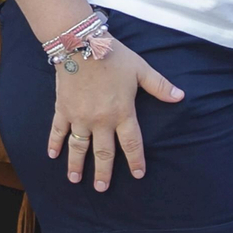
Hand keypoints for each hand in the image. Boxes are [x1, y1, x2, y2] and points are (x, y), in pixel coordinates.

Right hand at [48, 37, 182, 191]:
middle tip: (102, 188)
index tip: (138, 175)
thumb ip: (160, 86)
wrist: (81, 44)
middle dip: (103, 173)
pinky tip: (52, 155)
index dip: (135, 160)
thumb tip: (180, 96)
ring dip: (76, 165)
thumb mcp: (140, 69)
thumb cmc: (113, 55)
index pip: (132, 143)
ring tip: (75, 179)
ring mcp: (80, 117)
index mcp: (122, 112)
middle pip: (103, 153)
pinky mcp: (63, 109)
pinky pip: (58, 130)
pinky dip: (54, 143)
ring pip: (79, 147)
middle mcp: (101, 120)